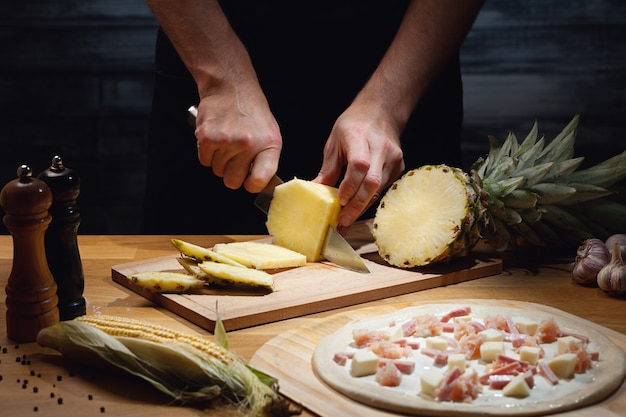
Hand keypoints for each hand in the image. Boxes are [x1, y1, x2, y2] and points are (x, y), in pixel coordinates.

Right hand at [194, 85, 281, 192]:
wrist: (231, 87)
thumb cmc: (252, 113)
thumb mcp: (270, 134)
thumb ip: (266, 160)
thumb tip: (256, 184)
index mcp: (268, 144)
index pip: (259, 180)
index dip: (252, 185)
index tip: (250, 181)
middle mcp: (247, 144)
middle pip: (232, 181)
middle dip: (232, 174)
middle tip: (235, 158)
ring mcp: (226, 141)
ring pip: (217, 171)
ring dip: (220, 161)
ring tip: (227, 143)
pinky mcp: (206, 137)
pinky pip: (204, 161)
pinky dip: (208, 154)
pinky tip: (216, 139)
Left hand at [313, 101, 404, 230]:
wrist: (381, 112)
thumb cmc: (354, 125)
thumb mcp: (335, 142)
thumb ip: (328, 168)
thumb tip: (315, 191)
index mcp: (359, 137)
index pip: (359, 164)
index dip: (350, 185)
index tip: (339, 200)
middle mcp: (380, 147)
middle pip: (372, 182)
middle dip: (356, 205)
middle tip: (342, 221)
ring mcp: (393, 158)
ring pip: (379, 189)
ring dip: (362, 207)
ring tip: (346, 220)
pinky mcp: (399, 167)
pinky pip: (384, 188)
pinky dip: (369, 199)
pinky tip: (358, 208)